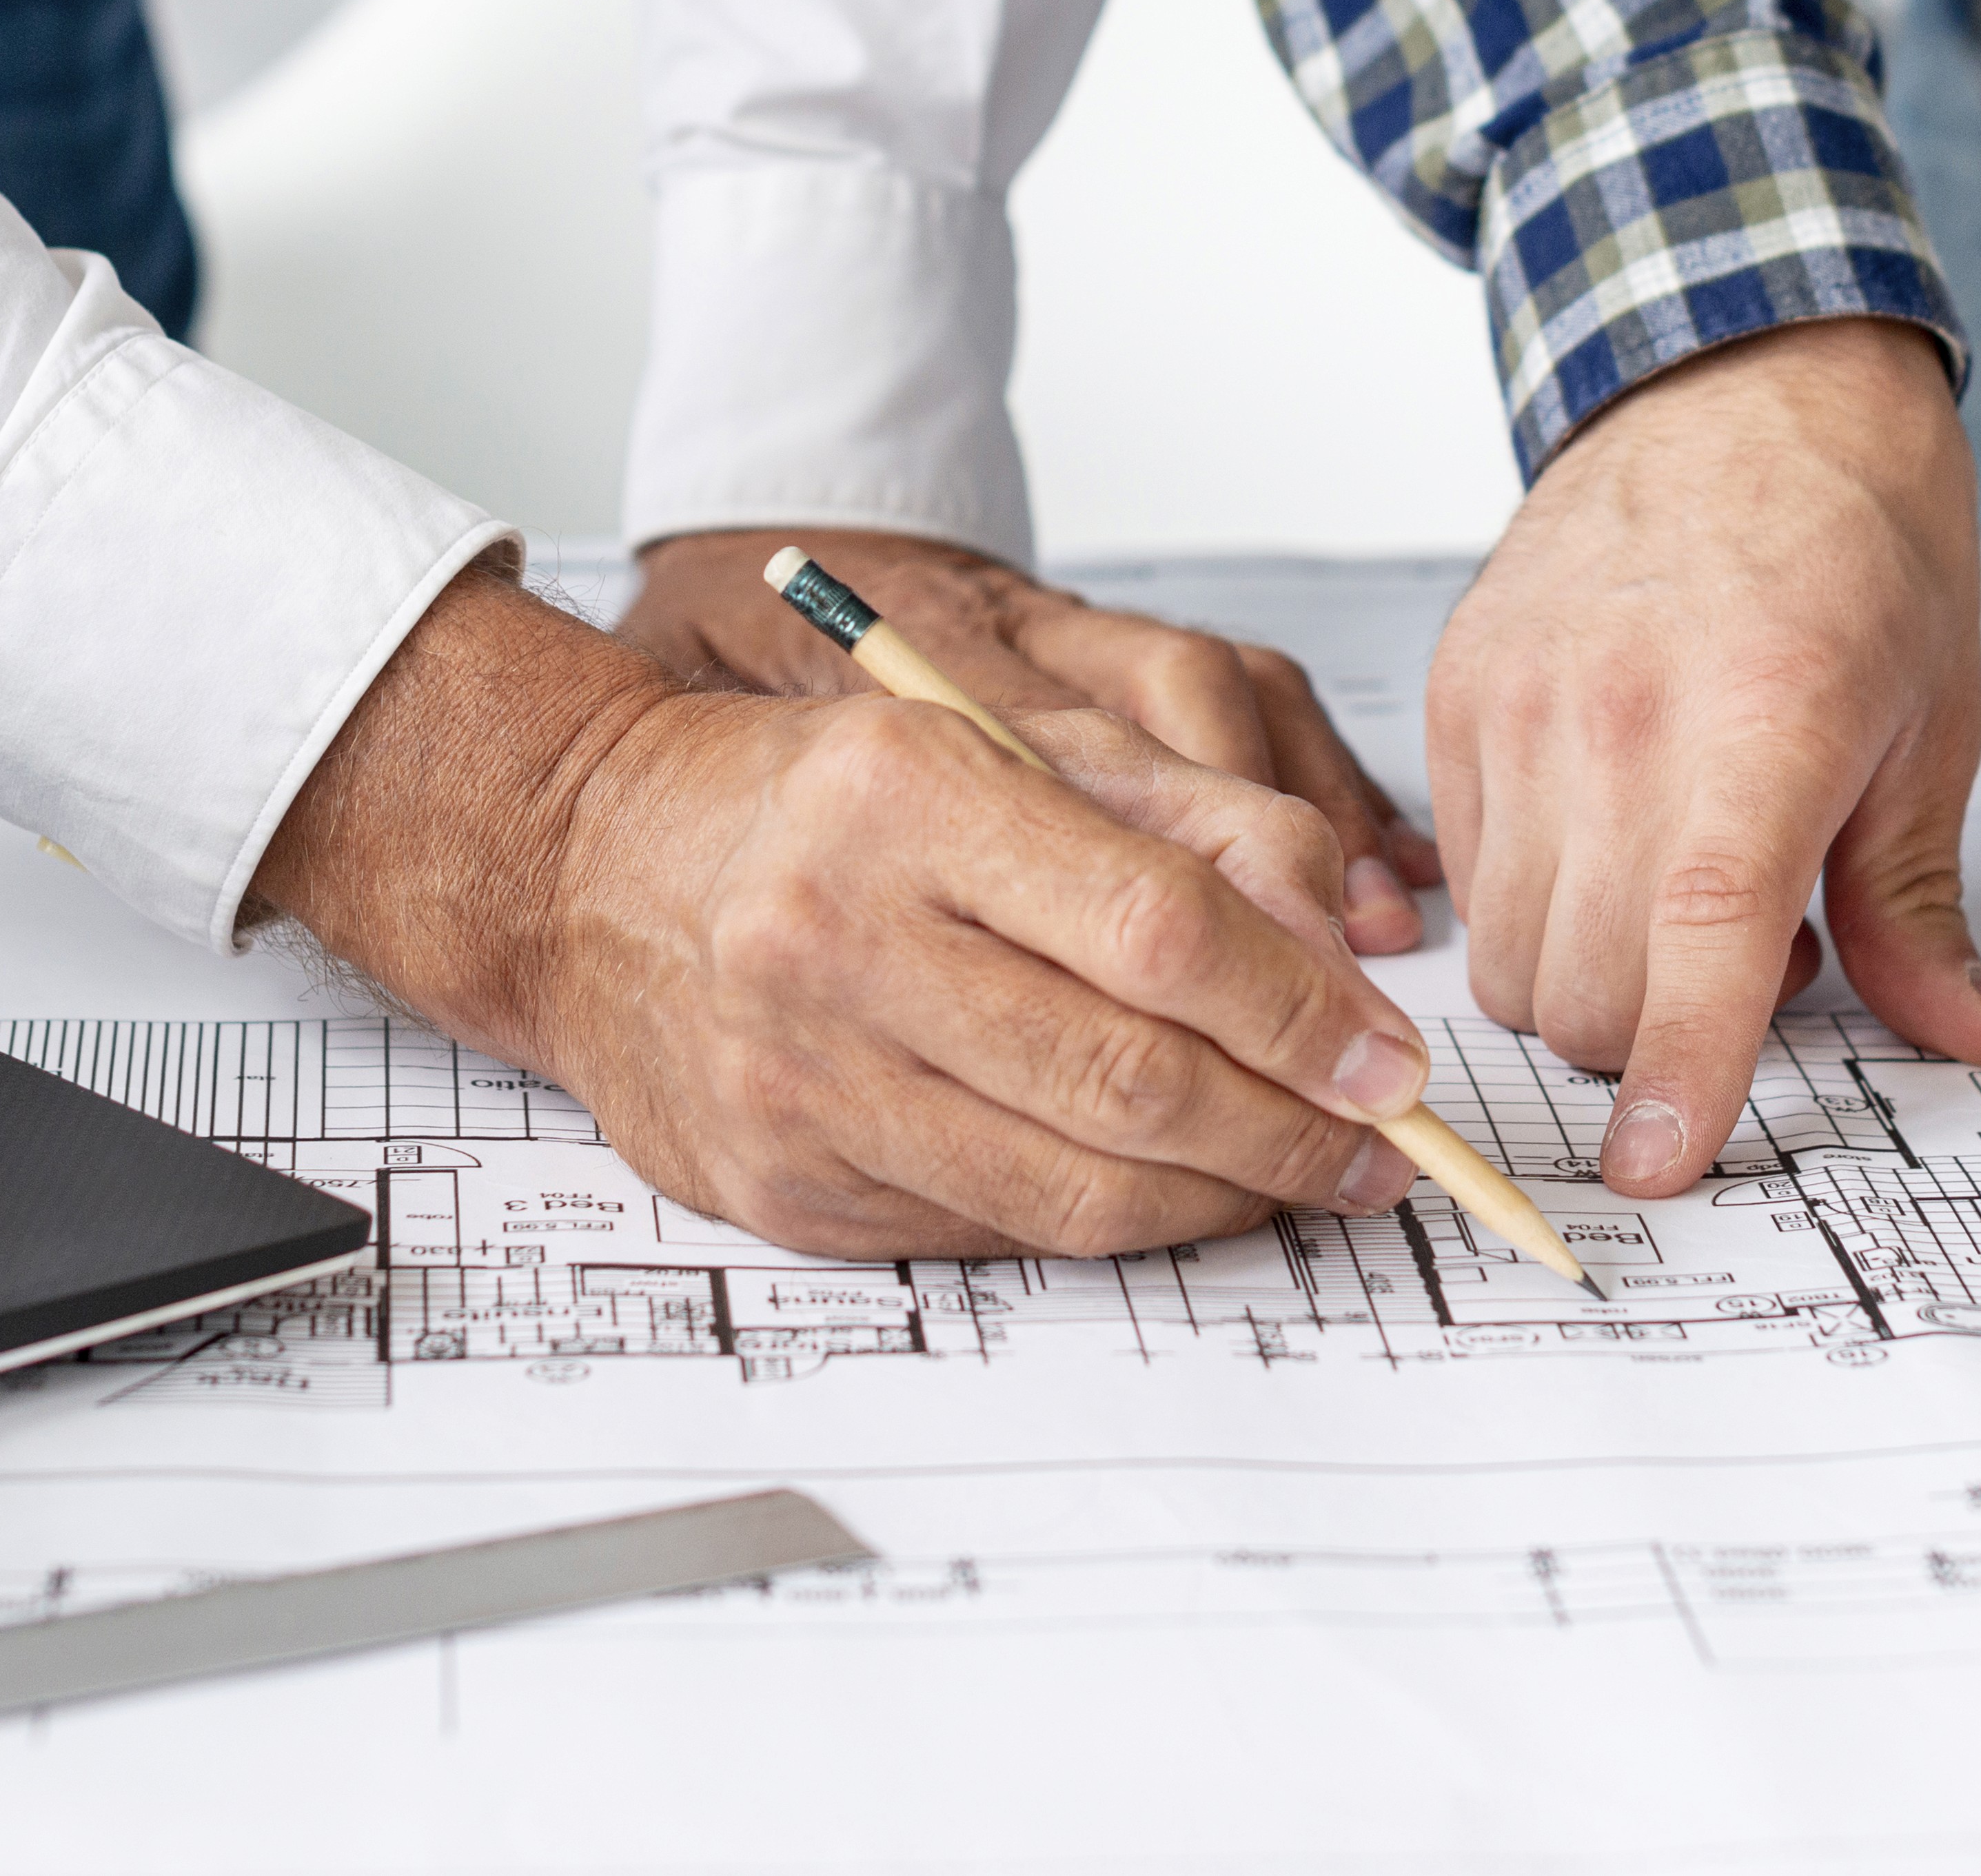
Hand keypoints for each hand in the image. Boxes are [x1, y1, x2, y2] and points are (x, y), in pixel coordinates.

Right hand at [260, 562, 1431, 1258]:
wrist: (591, 869)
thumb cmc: (821, 799)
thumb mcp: (1007, 746)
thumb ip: (1192, 824)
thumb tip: (1343, 956)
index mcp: (903, 795)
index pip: (1158, 929)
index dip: (1300, 1010)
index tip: (1389, 1055)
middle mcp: (834, 938)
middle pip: (1128, 1077)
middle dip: (1290, 1128)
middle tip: (1380, 1142)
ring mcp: (799, 1079)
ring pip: (1075, 1188)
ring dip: (1223, 1198)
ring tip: (1298, 1175)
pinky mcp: (784, 1190)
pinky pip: (996, 1233)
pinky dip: (1108, 1221)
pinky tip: (1166, 1189)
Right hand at [1424, 317, 1980, 1198]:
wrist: (1740, 373)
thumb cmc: (1860, 542)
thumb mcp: (1934, 730)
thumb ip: (1923, 911)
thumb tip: (1978, 1045)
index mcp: (1762, 722)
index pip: (1694, 943)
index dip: (1680, 1077)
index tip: (1660, 1169)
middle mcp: (1619, 715)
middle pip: (1584, 990)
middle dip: (1653, 1036)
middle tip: (1752, 952)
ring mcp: (1521, 700)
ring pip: (1508, 956)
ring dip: (1588, 975)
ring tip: (1678, 877)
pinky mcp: (1458, 686)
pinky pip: (1464, 874)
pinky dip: (1530, 896)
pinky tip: (1611, 821)